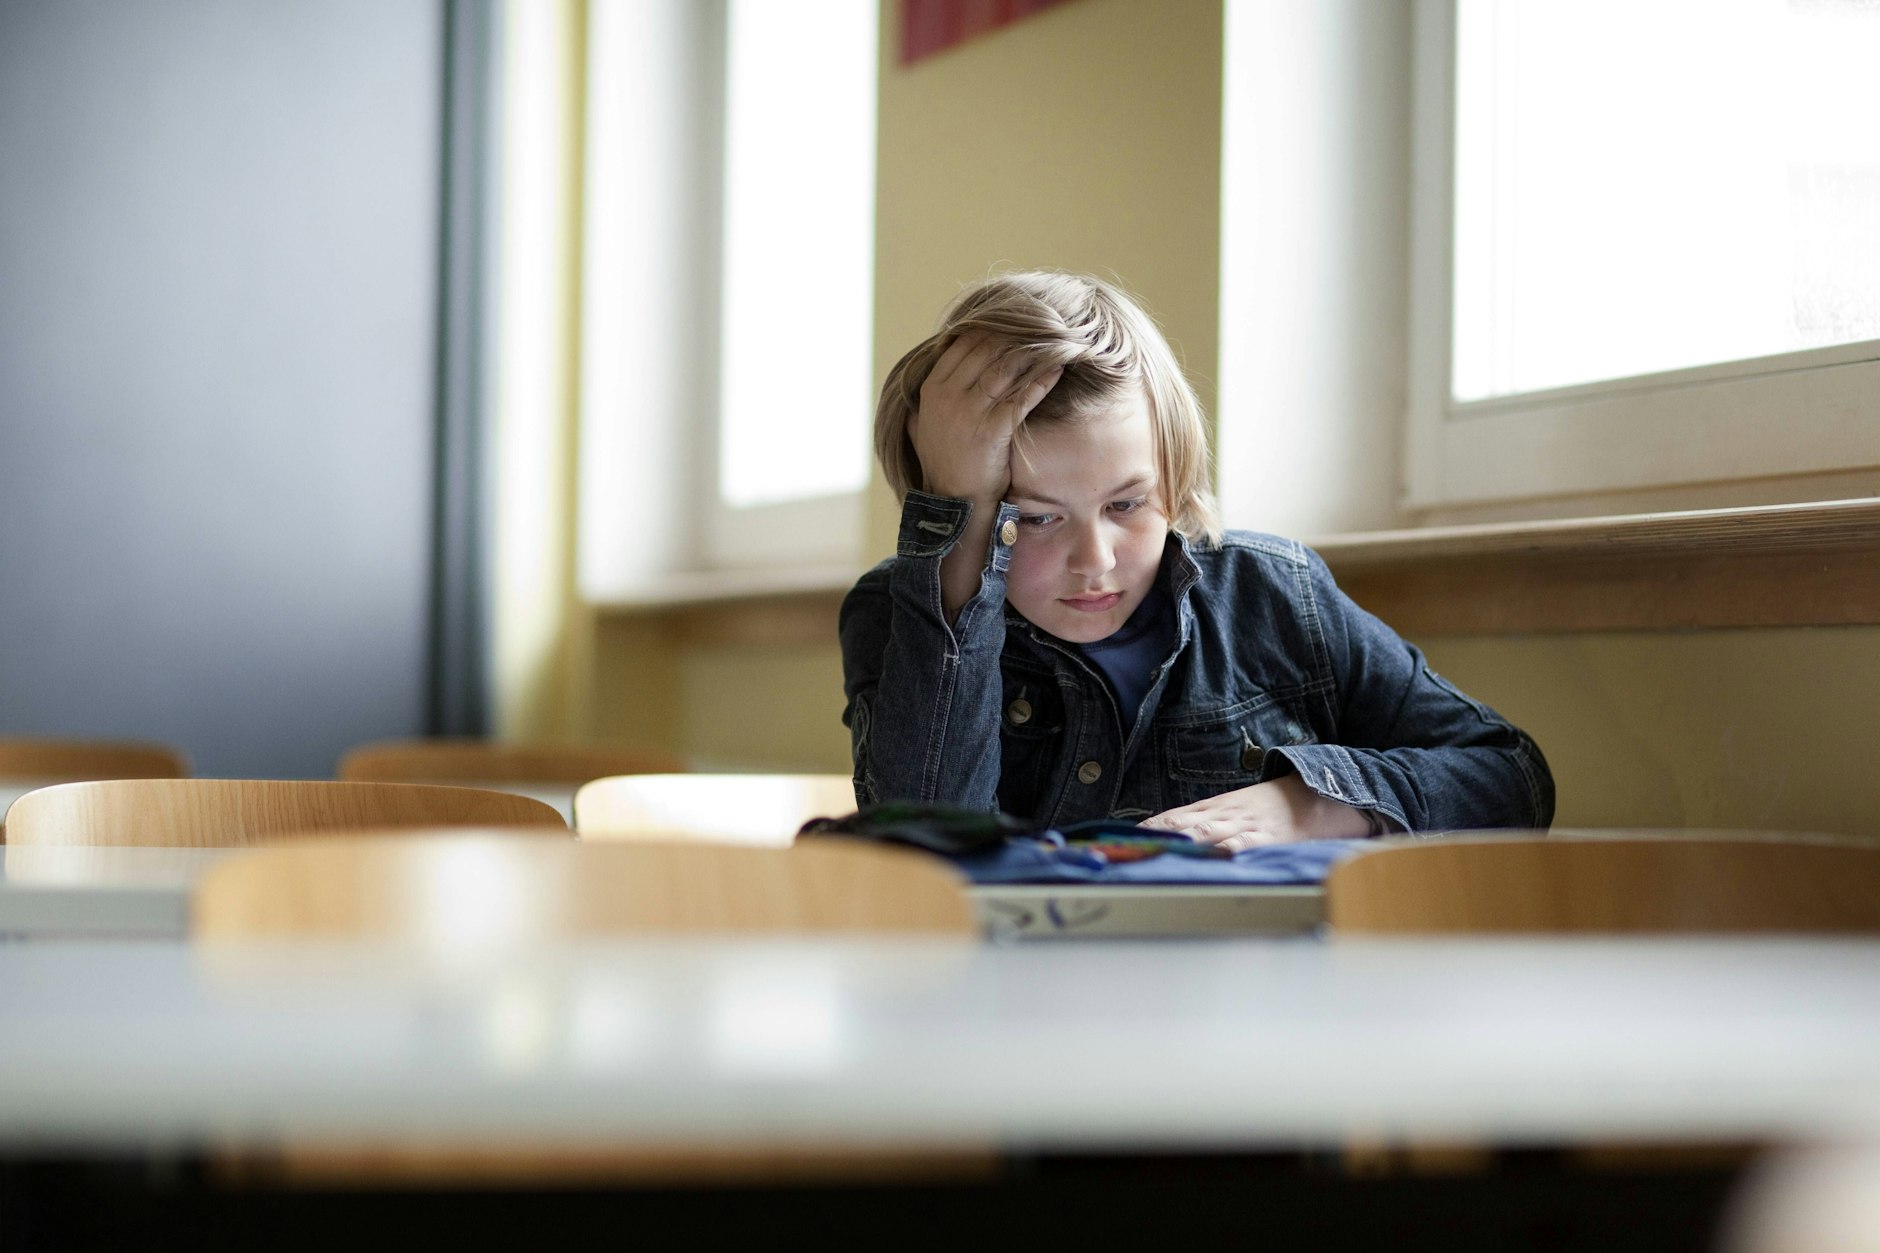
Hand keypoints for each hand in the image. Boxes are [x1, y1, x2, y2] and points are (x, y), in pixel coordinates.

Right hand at [908, 333, 1062, 504]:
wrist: (956, 502)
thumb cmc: (944, 464)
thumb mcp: (922, 427)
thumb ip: (922, 402)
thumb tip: (920, 381)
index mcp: (932, 389)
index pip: (963, 344)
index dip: (991, 329)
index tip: (1014, 321)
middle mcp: (948, 396)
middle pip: (986, 350)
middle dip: (1016, 334)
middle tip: (1041, 324)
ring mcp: (970, 412)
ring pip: (1005, 368)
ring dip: (1032, 351)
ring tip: (1054, 341)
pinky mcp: (993, 430)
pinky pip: (1022, 397)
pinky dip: (1042, 380)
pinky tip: (1057, 369)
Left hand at [1143, 775, 1373, 851]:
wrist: (1310, 797)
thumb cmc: (1262, 810)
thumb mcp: (1224, 811)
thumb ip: (1192, 824)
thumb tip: (1152, 838)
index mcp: (1208, 809)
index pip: (1168, 820)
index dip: (1144, 832)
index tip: (1115, 843)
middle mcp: (1221, 816)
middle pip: (1181, 827)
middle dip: (1154, 840)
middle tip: (1127, 852)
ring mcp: (1242, 827)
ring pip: (1206, 835)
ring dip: (1181, 845)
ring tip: (1158, 855)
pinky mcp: (1265, 839)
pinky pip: (1243, 845)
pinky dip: (1226, 851)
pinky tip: (1212, 859)